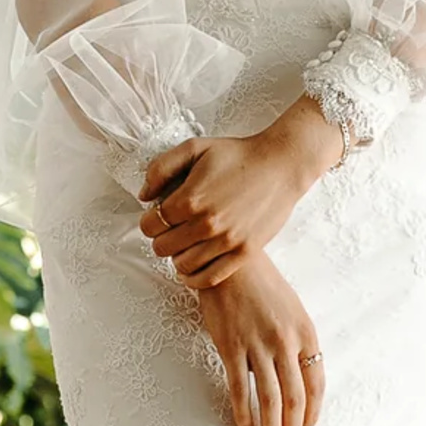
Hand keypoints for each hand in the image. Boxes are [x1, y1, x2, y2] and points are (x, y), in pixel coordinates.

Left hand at [137, 98, 342, 283]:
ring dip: (177, 257)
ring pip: (183, 265)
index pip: (150, 225)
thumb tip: (144, 195)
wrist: (281, 165)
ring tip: (184, 244)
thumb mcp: (195, 147)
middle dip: (162, 238)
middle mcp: (206, 224)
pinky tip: (192, 268)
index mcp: (190, 199)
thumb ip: (161, 168)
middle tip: (172, 229)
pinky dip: (195, 277)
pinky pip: (209, 278)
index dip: (149, 221)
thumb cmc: (238, 155)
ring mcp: (226, 241)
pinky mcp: (244, 252)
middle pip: (162, 248)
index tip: (158, 217)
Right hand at [194, 250, 326, 425]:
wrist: (231, 262)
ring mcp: (258, 345)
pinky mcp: (231, 346)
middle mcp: (286, 343)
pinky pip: (238, 389)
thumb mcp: (294, 312)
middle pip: (295, 399)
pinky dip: (242, 413)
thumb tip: (303, 381)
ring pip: (269, 400)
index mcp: (307, 335)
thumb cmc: (264, 287)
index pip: (316, 386)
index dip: (312, 416)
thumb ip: (300, 345)